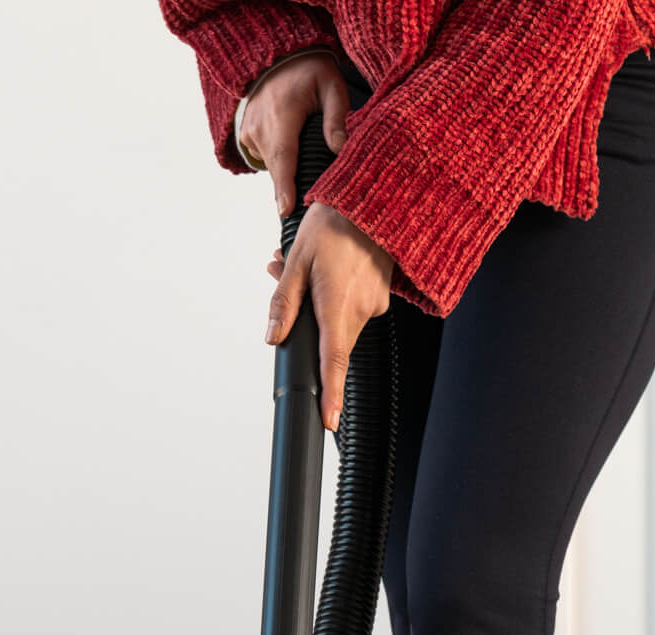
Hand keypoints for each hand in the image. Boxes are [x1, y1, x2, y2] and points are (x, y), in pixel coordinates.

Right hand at [238, 52, 349, 216]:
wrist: (278, 57)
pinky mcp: (244, 135)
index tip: (284, 210)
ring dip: (286, 164)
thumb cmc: (310, 71)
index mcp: (283, 113)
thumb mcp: (332, 85)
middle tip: (302, 198)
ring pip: (270, 163)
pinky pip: (263, 155)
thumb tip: (339, 148)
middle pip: (277, 166)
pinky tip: (288, 137)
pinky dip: (277, 155)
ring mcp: (249, 131)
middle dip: (289, 185)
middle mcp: (260, 125)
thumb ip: (336, 117)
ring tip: (301, 143)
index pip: (283, 156)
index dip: (284, 186)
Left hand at [265, 205, 392, 430]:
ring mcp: (375, 303)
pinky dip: (333, 293)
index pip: (331, 362)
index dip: (330, 395)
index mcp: (338, 307)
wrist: (381, 194)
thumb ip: (283, 304)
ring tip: (299, 262)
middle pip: (328, 340)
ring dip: (316, 303)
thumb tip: (273, 338)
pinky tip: (325, 266)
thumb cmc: (337, 221)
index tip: (328, 420)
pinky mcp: (381, 293)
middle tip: (281, 277)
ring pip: (337, 321)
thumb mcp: (298, 261)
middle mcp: (361, 311)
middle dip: (305, 324)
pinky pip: (351, 306)